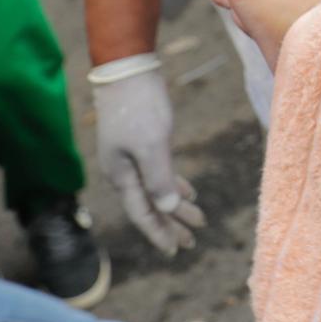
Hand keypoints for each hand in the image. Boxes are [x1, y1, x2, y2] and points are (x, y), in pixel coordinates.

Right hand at [88, 55, 204, 255]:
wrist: (127, 70)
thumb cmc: (139, 107)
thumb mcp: (151, 144)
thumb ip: (158, 178)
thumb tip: (167, 208)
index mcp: (122, 176)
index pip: (143, 213)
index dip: (160, 233)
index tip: (176, 251)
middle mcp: (124, 171)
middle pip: (150, 206)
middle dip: (171, 225)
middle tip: (191, 243)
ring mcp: (131, 157)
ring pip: (156, 190)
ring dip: (176, 206)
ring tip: (197, 220)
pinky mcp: (141, 142)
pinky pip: (159, 173)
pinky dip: (174, 184)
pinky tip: (188, 191)